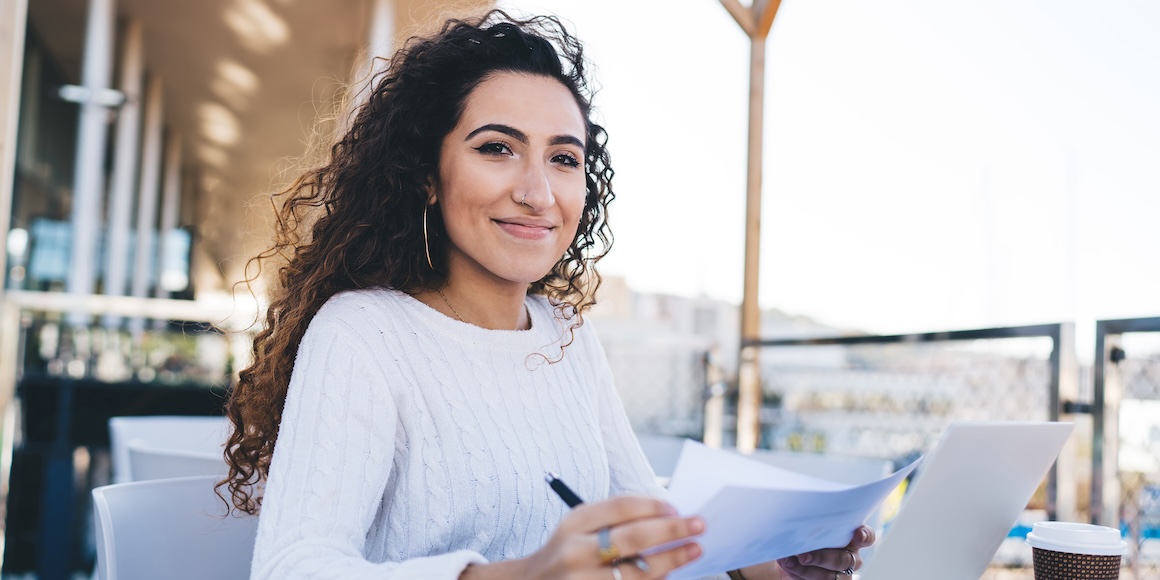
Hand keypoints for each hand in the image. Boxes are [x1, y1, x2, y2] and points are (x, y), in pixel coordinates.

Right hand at [466, 496, 704, 579]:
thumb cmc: (565, 553)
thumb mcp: (577, 528)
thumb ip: (612, 520)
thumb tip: (664, 516)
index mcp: (573, 524)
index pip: (620, 507)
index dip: (653, 506)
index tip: (676, 507)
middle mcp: (576, 553)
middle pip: (634, 537)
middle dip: (672, 530)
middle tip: (698, 525)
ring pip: (638, 572)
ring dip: (671, 560)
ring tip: (692, 551)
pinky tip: (669, 574)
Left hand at [740, 525, 874, 579]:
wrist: (789, 554)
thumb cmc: (803, 534)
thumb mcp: (808, 524)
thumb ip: (813, 522)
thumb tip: (800, 520)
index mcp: (851, 538)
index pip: (867, 537)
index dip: (864, 536)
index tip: (857, 534)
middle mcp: (850, 557)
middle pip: (843, 560)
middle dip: (821, 558)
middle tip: (803, 555)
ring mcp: (840, 574)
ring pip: (829, 577)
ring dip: (805, 570)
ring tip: (787, 560)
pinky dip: (798, 574)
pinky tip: (788, 566)